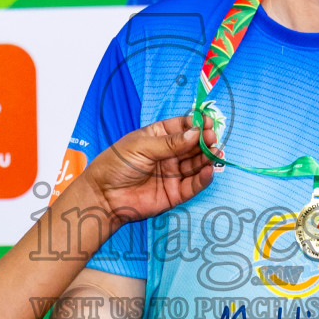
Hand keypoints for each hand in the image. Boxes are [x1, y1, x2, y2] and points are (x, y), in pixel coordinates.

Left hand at [78, 115, 216, 221]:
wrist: (103, 196)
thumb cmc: (115, 165)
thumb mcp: (142, 147)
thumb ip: (171, 143)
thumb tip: (195, 133)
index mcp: (158, 137)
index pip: (182, 127)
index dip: (195, 124)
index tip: (207, 122)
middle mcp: (168, 154)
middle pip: (192, 145)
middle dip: (204, 140)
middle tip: (212, 138)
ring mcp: (173, 173)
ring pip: (196, 164)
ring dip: (207, 158)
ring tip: (215, 152)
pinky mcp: (175, 193)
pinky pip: (194, 185)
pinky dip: (203, 178)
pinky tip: (209, 170)